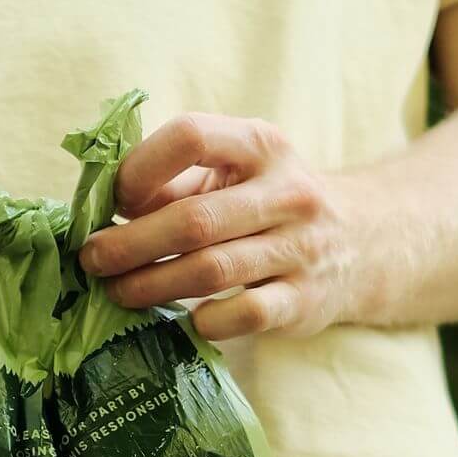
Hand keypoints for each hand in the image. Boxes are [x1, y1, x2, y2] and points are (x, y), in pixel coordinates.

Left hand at [77, 113, 349, 339]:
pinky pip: (245, 315)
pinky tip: (184, 320)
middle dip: (131, 243)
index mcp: (260, 145)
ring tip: (118, 293)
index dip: (141, 168)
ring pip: (212, 270)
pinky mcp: (304, 300)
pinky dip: (205, 320)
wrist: (364, 242)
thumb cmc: (271, 205)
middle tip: (93, 260)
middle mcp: (286, 192)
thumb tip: (101, 207)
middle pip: (194, 219)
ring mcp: (300, 248)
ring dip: (153, 286)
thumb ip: (175, 183)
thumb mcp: (236, 174)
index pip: (192, 136)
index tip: (114, 199)